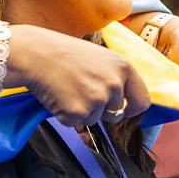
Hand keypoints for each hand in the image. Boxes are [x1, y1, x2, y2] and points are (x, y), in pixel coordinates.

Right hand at [5, 25, 149, 126]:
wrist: (36, 53)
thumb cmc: (65, 54)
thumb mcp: (100, 58)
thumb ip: (116, 77)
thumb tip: (124, 104)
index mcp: (124, 67)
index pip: (142, 101)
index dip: (132, 109)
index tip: (124, 110)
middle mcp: (114, 85)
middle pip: (117, 113)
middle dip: (101, 109)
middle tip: (80, 90)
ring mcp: (97, 100)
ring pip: (95, 119)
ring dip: (81, 110)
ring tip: (68, 88)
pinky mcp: (78, 113)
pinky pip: (77, 124)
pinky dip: (66, 115)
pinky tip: (59, 96)